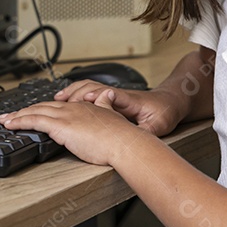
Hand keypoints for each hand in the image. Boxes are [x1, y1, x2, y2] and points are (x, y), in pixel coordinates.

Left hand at [0, 89, 139, 166]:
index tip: (32, 111)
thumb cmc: (121, 136)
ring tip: (5, 120)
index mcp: (83, 107)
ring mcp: (65, 116)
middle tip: (10, 115)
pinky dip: (20, 121)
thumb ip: (105, 107)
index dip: (42, 108)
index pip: (56, 105)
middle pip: (42, 106)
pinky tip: (10, 125)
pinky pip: (34, 121)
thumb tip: (106, 98)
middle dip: (24, 111)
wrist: (125, 142)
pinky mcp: (61, 126)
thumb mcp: (113, 116)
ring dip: (17, 116)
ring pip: (35, 112)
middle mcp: (72, 108)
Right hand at [54, 80, 185, 136]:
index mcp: (129, 100)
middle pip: (91, 89)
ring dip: (70, 93)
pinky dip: (74, 93)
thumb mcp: (159, 125)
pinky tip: (65, 100)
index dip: (93, 96)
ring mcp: (112, 95)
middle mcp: (117, 95)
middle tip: (57, 102)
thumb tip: (138, 138)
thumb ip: (146, 131)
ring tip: (56, 100)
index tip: (81, 100)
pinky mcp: (109, 98)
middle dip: (75, 94)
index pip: (108, 94)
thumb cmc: (164, 113)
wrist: (170, 103)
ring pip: (87, 88)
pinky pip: (88, 91)